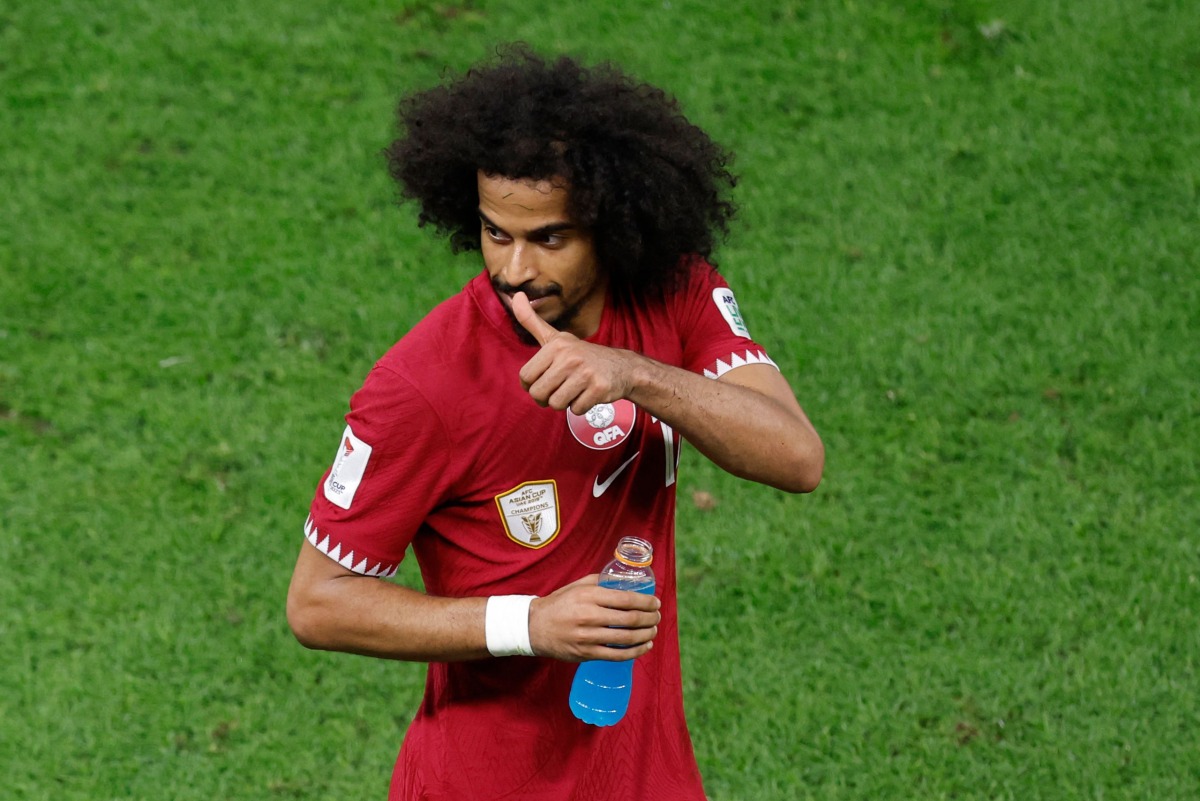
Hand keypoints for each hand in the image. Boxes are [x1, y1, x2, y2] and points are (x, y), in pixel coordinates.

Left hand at [512, 292, 638, 413]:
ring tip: (575, 389)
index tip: (544, 381)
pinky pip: (576, 409)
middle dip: (547, 397)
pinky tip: (588, 394)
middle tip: (560, 389)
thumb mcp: (556, 337)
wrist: (622, 367)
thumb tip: (515, 295)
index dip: (532, 385)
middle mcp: (570, 356)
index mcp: (556, 345)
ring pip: (556, 404)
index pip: (525, 376)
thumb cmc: (582, 355)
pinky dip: (581, 407)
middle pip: (538, 393)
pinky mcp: (599, 388)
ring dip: (564, 402)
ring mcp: (586, 373)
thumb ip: (532, 321)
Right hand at [527, 575, 660, 661]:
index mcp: (589, 596)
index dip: (646, 602)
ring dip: (645, 635)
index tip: (656, 603)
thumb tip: (627, 581)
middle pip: (630, 619)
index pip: (626, 599)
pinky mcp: (586, 654)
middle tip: (657, 617)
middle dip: (650, 618)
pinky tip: (644, 646)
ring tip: (653, 630)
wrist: (534, 627)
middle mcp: (589, 616)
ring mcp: (588, 637)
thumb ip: (602, 582)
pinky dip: (635, 652)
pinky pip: (616, 655)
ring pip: (626, 638)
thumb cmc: (560, 603)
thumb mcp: (578, 585)